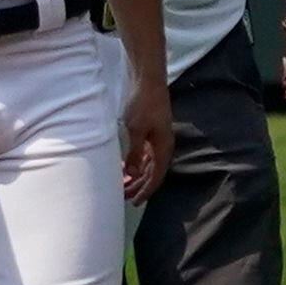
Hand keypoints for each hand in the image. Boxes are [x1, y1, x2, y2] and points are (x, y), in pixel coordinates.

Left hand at [123, 78, 172, 202]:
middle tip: (124, 197)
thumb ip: (135, 152)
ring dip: (136, 176)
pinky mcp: (150, 133)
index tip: (135, 202)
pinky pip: (144, 155)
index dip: (146, 191)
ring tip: (122, 186)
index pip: (157, 176)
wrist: (148, 83)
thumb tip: (133, 173)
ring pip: (148, 165)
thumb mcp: (136, 130)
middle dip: (139, 186)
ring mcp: (157, 139)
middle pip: (152, 173)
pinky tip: (124, 169)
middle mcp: (162, 146)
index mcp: (163, 147)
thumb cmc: (143, 105)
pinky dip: (135, 164)